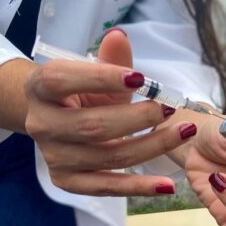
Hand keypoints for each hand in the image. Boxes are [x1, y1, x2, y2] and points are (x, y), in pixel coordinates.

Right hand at [24, 30, 196, 195]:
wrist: (56, 118)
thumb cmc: (82, 92)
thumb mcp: (96, 72)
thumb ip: (111, 59)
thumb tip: (120, 37)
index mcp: (41, 87)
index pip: (63, 80)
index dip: (101, 78)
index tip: (141, 79)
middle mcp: (41, 124)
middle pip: (93, 126)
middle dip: (138, 118)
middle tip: (170, 109)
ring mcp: (53, 156)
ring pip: (108, 157)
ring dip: (151, 147)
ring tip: (184, 133)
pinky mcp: (66, 181)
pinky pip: (107, 187)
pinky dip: (139, 187)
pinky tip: (168, 185)